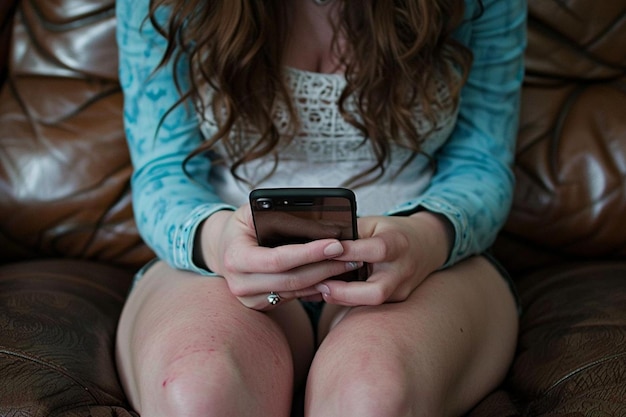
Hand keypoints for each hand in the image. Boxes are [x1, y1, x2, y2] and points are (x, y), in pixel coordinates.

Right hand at [198, 205, 362, 309]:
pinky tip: (334, 277)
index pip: (278, 260)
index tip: (336, 244)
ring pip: (296, 292)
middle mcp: (240, 283)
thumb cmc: (242, 226)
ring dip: (325, 279)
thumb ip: (274, 212)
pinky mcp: (261, 306)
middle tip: (352, 256)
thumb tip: (309, 217)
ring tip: (349, 265)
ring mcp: (250, 299)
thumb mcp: (251, 212)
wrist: (224, 248)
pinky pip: (294, 299)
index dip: (309, 253)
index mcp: (235, 258)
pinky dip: (315, 288)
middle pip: (292, 280)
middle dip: (325, 268)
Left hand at [315, 212, 451, 305]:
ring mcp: (401, 290)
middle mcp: (402, 271)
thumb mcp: (373, 223)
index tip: (323, 252)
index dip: (348, 253)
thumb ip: (350, 232)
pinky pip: (370, 305)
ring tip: (320, 289)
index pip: (375, 250)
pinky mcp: (396, 301)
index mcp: (397, 244)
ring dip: (342, 298)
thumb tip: (318, 241)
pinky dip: (348, 300)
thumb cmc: (392, 231)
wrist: (426, 246)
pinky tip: (329, 293)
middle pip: (375, 292)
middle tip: (320, 285)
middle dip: (344, 292)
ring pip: (370, 303)